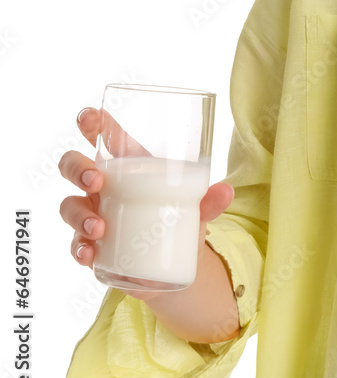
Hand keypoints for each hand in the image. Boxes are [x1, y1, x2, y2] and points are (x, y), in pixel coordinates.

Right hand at [57, 107, 233, 302]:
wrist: (173, 261)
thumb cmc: (178, 215)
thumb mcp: (197, 206)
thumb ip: (210, 199)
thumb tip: (226, 191)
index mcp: (129, 166)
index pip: (103, 137)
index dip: (91, 122)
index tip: (89, 116)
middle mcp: (104, 187)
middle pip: (73, 165)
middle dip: (78, 167)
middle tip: (96, 180)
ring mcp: (93, 214)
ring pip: (69, 205)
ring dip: (79, 214)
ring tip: (100, 227)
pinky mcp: (91, 245)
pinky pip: (75, 244)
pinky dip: (79, 248)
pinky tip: (90, 252)